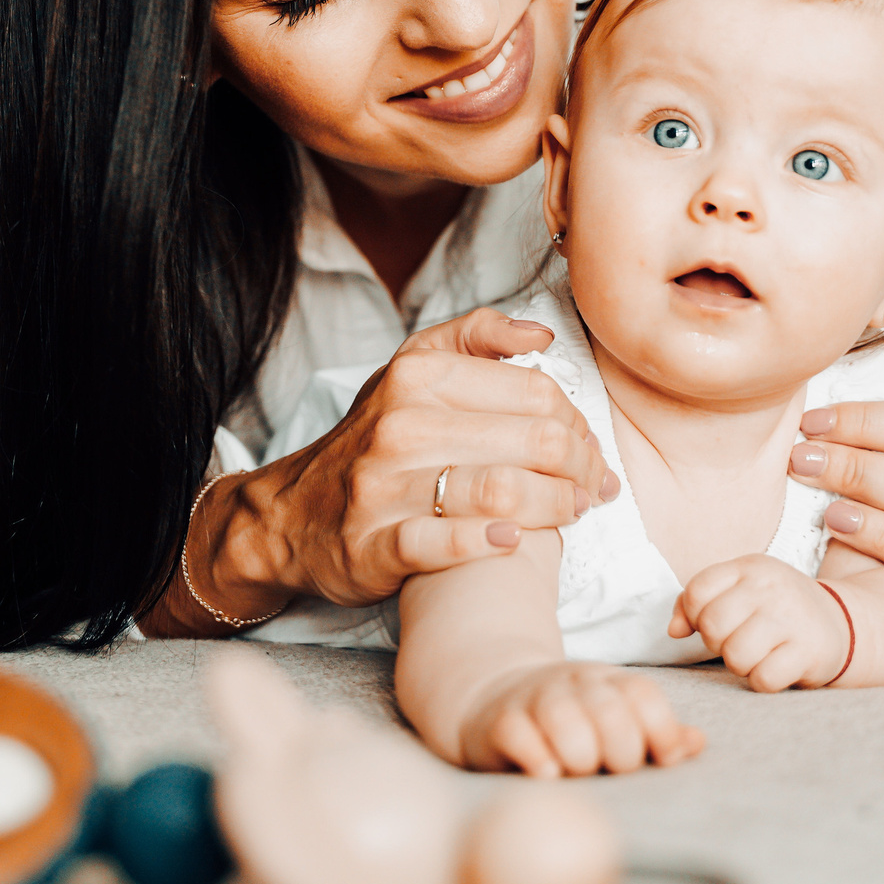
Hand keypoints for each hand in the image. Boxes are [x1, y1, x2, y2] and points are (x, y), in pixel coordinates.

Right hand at [213, 309, 622, 614]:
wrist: (292, 514)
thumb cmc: (374, 439)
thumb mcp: (411, 368)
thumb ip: (475, 336)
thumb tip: (539, 337)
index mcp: (417, 375)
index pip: (538, 393)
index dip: (579, 423)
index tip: (586, 448)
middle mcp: (400, 425)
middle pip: (534, 442)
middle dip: (580, 468)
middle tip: (591, 487)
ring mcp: (384, 488)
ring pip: (503, 493)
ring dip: (556, 508)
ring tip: (570, 514)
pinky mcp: (374, 546)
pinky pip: (446, 543)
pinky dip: (490, 543)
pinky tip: (514, 541)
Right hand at [458, 660, 702, 776]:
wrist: (494, 699)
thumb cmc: (570, 721)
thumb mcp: (616, 717)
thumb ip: (657, 732)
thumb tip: (697, 742)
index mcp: (609, 682)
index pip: (645, 696)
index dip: (662, 732)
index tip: (660, 759)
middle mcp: (574, 684)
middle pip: (612, 715)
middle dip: (620, 755)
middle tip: (610, 769)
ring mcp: (536, 699)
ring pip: (567, 726)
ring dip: (580, 759)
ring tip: (577, 771)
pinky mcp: (501, 720)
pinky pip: (521, 738)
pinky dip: (539, 761)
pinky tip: (548, 774)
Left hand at [671, 556, 850, 691]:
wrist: (843, 623)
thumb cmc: (775, 609)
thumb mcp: (739, 591)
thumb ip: (696, 603)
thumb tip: (674, 630)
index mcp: (750, 567)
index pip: (696, 591)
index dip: (695, 616)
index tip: (714, 622)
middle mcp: (772, 587)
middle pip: (713, 625)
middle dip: (717, 643)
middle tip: (736, 642)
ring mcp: (793, 618)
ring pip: (735, 655)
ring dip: (740, 664)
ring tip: (757, 654)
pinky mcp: (810, 652)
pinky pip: (763, 678)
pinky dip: (763, 680)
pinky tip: (775, 667)